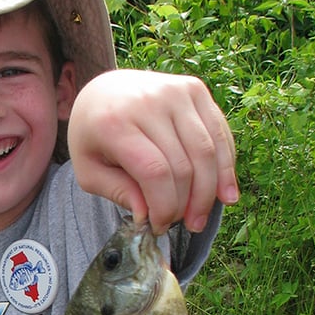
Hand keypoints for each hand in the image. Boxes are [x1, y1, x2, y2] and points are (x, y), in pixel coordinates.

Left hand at [67, 69, 238, 234]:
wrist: (104, 90)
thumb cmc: (94, 135)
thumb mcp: (89, 169)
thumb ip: (117, 192)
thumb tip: (148, 215)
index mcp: (114, 122)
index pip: (154, 172)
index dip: (165, 205)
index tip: (160, 226)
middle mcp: (147, 101)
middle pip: (184, 164)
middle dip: (188, 203)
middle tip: (185, 225)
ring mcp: (174, 91)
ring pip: (207, 150)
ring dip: (210, 190)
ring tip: (202, 217)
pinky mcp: (194, 88)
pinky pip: (218, 132)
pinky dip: (225, 165)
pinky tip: (225, 193)